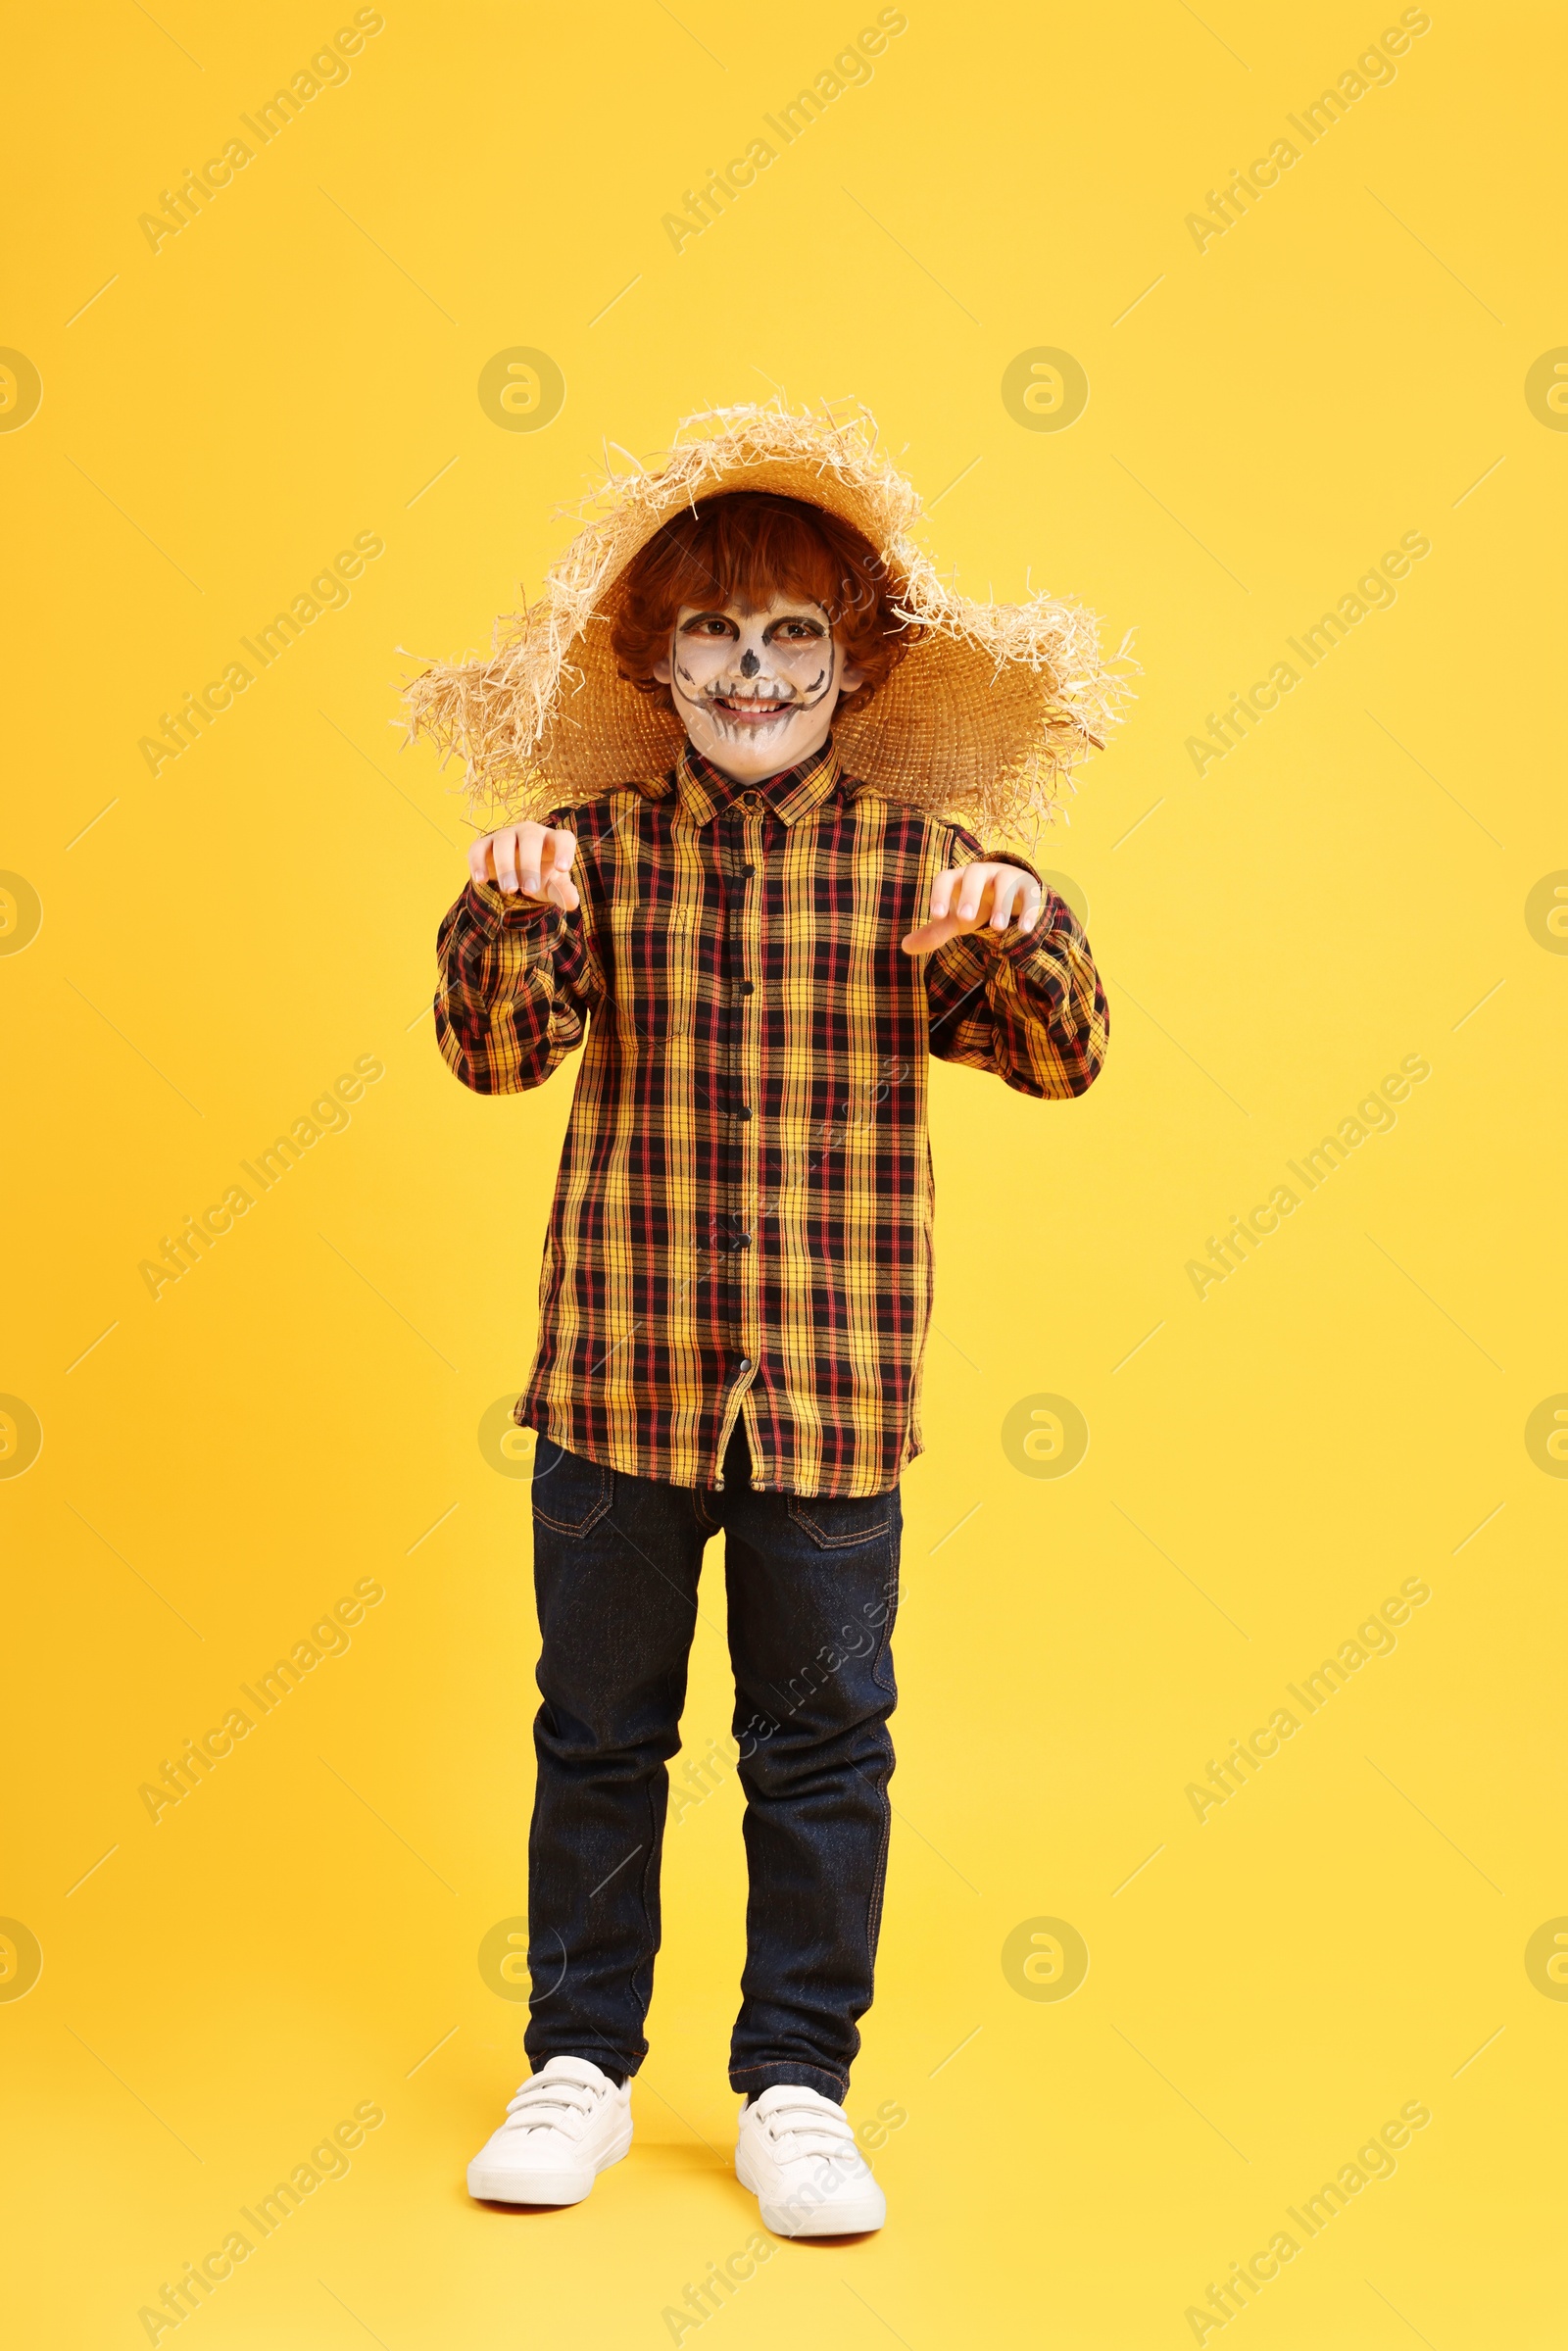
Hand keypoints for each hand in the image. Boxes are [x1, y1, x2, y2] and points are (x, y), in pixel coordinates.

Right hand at [469, 821, 579, 910]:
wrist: (515, 872)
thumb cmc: (540, 875)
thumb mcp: (553, 885)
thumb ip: (563, 892)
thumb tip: (573, 903)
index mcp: (551, 841)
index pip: (563, 838)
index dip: (564, 851)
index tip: (563, 869)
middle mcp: (529, 833)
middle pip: (530, 838)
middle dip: (530, 864)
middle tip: (529, 890)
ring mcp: (506, 836)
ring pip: (504, 842)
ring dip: (505, 865)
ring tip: (509, 889)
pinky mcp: (484, 844)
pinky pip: (478, 848)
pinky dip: (477, 862)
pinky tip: (481, 880)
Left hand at [901, 862, 1042, 954]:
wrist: (1010, 893)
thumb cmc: (977, 905)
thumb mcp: (956, 919)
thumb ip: (935, 931)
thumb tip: (905, 947)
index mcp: (960, 878)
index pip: (946, 878)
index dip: (940, 894)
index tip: (936, 915)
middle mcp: (982, 872)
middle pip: (975, 873)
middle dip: (970, 894)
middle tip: (966, 918)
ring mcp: (1007, 876)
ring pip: (1004, 882)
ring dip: (1001, 903)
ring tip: (997, 929)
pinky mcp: (1028, 886)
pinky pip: (1030, 893)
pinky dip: (1029, 910)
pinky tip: (1025, 930)